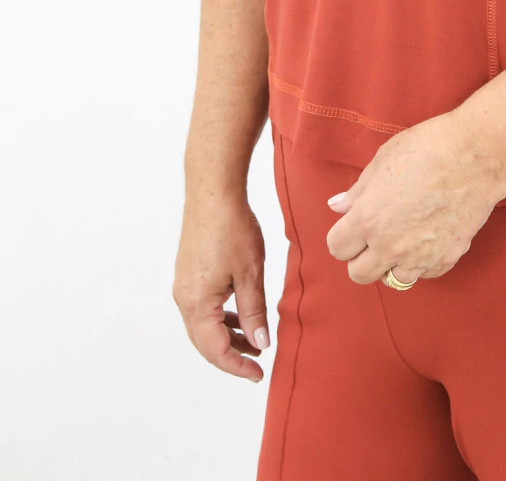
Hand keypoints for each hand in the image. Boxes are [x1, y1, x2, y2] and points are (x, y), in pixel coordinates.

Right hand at [173, 193, 269, 381]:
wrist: (213, 191)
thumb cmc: (231, 228)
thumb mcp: (250, 273)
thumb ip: (254, 312)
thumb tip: (260, 343)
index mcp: (197, 303)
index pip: (215, 350)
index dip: (237, 365)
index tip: (259, 374)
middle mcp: (184, 298)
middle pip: (204, 342)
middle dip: (231, 355)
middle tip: (258, 362)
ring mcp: (184, 284)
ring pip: (203, 325)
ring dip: (227, 336)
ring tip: (255, 339)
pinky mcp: (189, 272)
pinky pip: (203, 307)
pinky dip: (221, 317)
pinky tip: (240, 313)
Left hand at [326, 112, 496, 285]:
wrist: (477, 156)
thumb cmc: (429, 149)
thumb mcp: (383, 160)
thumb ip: (357, 191)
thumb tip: (337, 206)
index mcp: (368, 219)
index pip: (337, 248)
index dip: (343, 235)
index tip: (353, 226)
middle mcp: (390, 245)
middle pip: (359, 274)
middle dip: (361, 257)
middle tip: (374, 236)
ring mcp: (419, 256)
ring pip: (393, 279)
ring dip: (393, 263)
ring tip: (404, 236)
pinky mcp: (446, 259)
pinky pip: (424, 273)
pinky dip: (422, 261)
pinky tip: (428, 235)